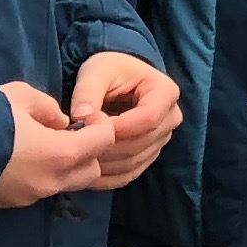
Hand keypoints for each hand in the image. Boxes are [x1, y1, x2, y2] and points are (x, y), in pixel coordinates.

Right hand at [0, 81, 104, 207]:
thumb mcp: (22, 97)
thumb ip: (49, 109)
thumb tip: (61, 122)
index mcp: (62, 154)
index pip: (104, 141)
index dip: (101, 125)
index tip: (86, 116)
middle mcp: (51, 181)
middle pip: (91, 171)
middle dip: (88, 151)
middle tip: (70, 133)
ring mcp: (30, 197)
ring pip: (65, 184)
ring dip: (65, 167)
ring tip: (44, 146)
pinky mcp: (11, 204)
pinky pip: (39, 190)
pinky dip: (41, 176)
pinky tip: (21, 159)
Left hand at [72, 51, 184, 191]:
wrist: (118, 80)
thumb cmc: (109, 70)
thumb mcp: (97, 70)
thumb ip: (88, 91)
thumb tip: (80, 117)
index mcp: (165, 92)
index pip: (148, 119)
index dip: (118, 127)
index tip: (88, 125)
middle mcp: (171, 118)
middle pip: (141, 143)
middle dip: (107, 146)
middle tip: (75, 143)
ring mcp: (162, 140)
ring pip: (134, 162)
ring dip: (104, 163)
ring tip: (77, 154)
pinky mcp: (148, 156)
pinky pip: (129, 174)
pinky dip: (106, 177)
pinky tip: (84, 169)